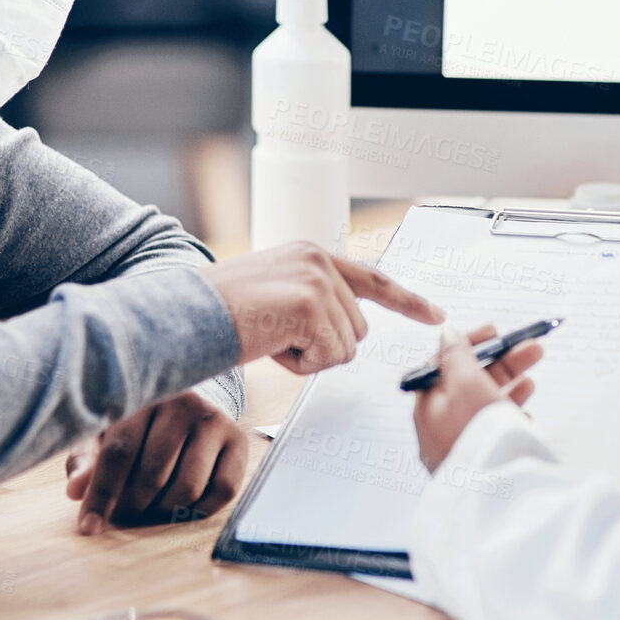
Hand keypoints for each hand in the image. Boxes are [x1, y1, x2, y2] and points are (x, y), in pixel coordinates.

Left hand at [65, 391, 246, 533]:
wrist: (191, 397)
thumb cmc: (137, 421)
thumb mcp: (104, 431)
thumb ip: (88, 459)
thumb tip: (75, 490)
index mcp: (144, 395)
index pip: (120, 452)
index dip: (102, 494)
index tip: (89, 526)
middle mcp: (183, 403)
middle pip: (153, 475)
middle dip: (133, 506)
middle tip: (124, 512)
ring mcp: (214, 421)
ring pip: (187, 488)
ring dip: (164, 511)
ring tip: (151, 507)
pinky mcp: (239, 441)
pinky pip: (221, 491)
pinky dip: (199, 510)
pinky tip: (182, 504)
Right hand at [200, 242, 444, 373]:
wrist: (182, 315)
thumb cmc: (218, 314)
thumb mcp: (273, 293)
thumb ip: (312, 301)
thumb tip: (345, 334)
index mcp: (311, 254)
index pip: (373, 278)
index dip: (408, 301)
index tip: (437, 316)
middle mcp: (319, 260)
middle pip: (357, 330)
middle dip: (322, 347)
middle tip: (276, 337)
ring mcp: (318, 281)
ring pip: (344, 348)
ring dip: (308, 357)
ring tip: (268, 337)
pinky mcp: (311, 306)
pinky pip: (327, 358)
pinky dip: (298, 365)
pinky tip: (268, 344)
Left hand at [412, 324, 543, 471]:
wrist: (495, 495)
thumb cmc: (476, 435)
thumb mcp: (466, 383)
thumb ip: (457, 355)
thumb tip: (447, 333)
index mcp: (428, 406)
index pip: (443, 363)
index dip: (470, 343)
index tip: (495, 331)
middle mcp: (440, 427)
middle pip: (469, 382)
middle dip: (501, 362)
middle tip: (531, 348)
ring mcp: (461, 446)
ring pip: (485, 406)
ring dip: (510, 386)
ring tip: (532, 380)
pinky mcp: (482, 462)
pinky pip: (495, 432)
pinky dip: (511, 416)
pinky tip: (525, 415)